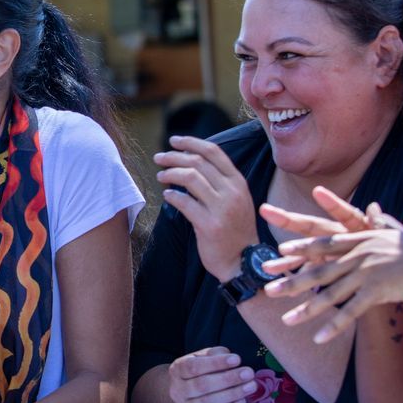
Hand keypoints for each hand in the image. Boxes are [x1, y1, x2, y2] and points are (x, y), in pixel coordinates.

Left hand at [155, 137, 256, 281]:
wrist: (243, 261)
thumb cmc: (234, 229)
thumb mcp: (235, 199)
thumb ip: (219, 181)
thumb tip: (189, 161)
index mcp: (238, 182)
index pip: (213, 152)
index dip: (191, 143)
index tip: (174, 141)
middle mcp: (232, 192)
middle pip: (198, 163)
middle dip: (174, 156)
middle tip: (158, 158)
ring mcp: (222, 208)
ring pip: (190, 178)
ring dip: (170, 174)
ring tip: (160, 176)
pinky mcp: (209, 225)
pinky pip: (185, 203)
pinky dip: (172, 196)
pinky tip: (166, 195)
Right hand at [166, 346, 254, 402]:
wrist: (187, 398)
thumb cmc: (200, 373)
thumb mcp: (203, 358)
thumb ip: (216, 355)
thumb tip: (233, 359)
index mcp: (178, 369)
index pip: (194, 366)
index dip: (216, 363)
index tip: (237, 359)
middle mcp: (178, 390)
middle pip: (202, 385)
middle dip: (228, 378)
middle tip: (249, 373)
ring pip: (208, 402)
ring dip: (232, 393)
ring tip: (251, 386)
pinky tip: (242, 401)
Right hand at [259, 187, 402, 275]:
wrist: (395, 282)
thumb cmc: (396, 258)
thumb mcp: (394, 242)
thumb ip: (384, 226)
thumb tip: (374, 207)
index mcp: (356, 227)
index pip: (344, 213)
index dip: (332, 203)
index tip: (318, 191)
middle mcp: (339, 236)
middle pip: (312, 227)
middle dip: (288, 220)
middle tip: (265, 210)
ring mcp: (330, 252)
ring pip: (303, 253)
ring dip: (284, 258)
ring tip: (266, 263)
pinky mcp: (328, 269)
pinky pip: (307, 271)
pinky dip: (293, 275)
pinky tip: (277, 278)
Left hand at [262, 230, 402, 342]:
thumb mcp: (394, 234)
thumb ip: (380, 222)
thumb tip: (373, 208)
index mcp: (358, 241)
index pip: (324, 243)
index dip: (302, 248)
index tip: (281, 250)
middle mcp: (357, 256)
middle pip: (318, 270)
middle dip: (291, 282)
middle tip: (268, 290)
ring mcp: (365, 273)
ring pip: (329, 294)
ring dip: (306, 310)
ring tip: (286, 321)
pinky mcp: (375, 292)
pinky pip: (350, 312)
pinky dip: (333, 326)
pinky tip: (318, 337)